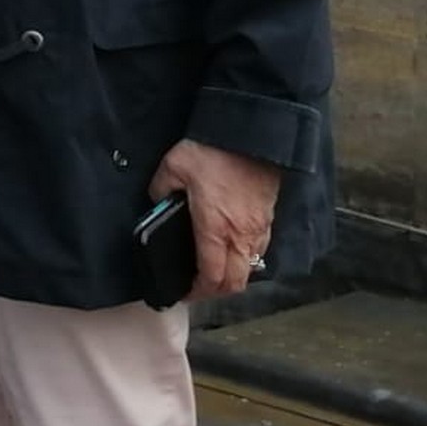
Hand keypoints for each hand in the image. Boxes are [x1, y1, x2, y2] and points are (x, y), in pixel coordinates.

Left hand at [148, 137, 282, 299]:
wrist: (252, 133)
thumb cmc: (211, 151)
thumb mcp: (173, 167)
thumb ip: (161, 190)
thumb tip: (157, 203)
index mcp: (215, 229)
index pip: (211, 276)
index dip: (198, 291)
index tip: (184, 292)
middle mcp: (241, 236)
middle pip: (235, 282)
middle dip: (216, 292)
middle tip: (198, 287)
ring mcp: (258, 229)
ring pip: (250, 269)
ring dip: (233, 277)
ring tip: (214, 271)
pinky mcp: (268, 218)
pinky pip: (260, 251)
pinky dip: (246, 259)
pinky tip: (232, 249)